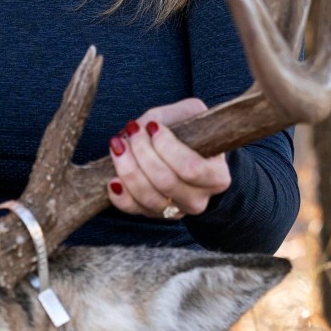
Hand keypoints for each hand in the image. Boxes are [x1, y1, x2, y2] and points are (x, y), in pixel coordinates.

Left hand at [107, 98, 230, 220]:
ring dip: (127, 169)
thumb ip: (165, 116)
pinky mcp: (154, 214)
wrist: (190, 157)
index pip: (190, 169)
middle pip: (165, 182)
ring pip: (147, 197)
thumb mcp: (189, 115)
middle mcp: (199, 200)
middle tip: (132, 131)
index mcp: (216, 177)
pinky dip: (119, 194)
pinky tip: (113, 177)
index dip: (166, 147)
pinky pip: (133, 209)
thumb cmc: (191, 134)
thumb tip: (138, 129)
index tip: (152, 126)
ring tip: (118, 146)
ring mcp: (176, 211)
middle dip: (142, 152)